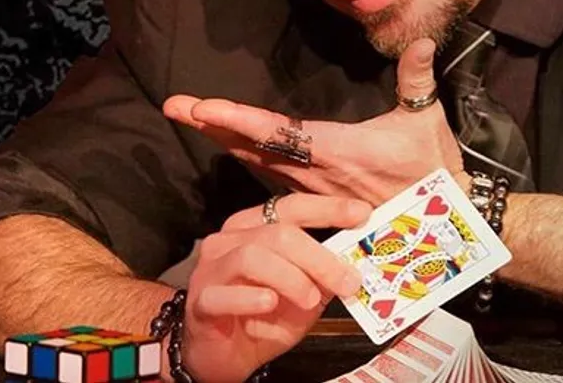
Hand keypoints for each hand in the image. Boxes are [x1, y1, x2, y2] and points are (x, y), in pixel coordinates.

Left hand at [164, 38, 465, 205]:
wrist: (441, 221)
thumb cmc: (431, 169)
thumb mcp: (425, 121)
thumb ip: (416, 79)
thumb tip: (420, 40)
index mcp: (333, 149)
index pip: (275, 131)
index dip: (236, 119)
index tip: (200, 107)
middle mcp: (313, 172)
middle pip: (253, 147)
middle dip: (213, 127)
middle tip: (175, 107)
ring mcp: (312, 189)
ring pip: (258, 164)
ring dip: (225, 142)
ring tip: (194, 120)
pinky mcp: (318, 198)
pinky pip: (273, 179)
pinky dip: (249, 160)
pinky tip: (232, 150)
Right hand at [182, 193, 369, 382]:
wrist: (221, 355)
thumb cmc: (263, 317)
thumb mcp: (304, 294)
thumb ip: (323, 275)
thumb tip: (357, 263)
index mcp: (255, 227)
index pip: (292, 206)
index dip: (328, 208)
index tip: (362, 213)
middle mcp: (230, 240)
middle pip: (278, 233)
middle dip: (319, 256)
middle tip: (347, 280)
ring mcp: (212, 269)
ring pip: (252, 256)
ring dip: (290, 277)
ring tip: (310, 299)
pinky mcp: (200, 301)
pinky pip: (223, 294)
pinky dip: (251, 298)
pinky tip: (269, 304)